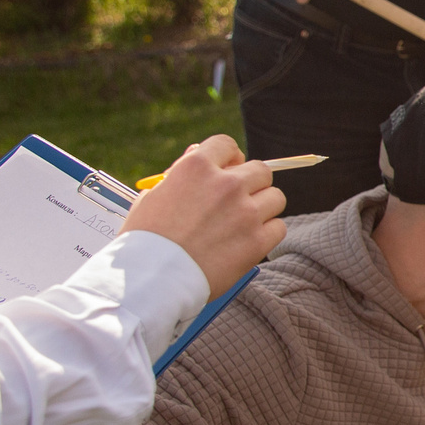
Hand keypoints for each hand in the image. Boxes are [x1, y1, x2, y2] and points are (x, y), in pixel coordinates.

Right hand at [123, 134, 286, 296]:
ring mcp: (245, 212)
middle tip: (237, 202)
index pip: (227, 145)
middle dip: (251, 184)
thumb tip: (198, 152)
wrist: (151, 278)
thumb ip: (180, 172)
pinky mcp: (257, 241)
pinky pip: (278, 227)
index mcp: (196, 167)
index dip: (229, 158)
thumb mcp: (153, 195)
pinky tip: (248, 242)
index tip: (228, 170)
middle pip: (260, 171)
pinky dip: (267, 234)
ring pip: (276, 197)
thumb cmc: (145, 239)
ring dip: (263, 208)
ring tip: (242, 224)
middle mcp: (226, 184)